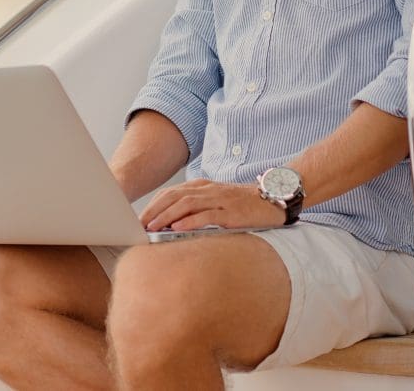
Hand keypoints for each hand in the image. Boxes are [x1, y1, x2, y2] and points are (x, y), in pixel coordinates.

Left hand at [139, 179, 286, 231]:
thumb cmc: (243, 204)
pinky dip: (190, 222)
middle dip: (154, 211)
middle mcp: (207, 190)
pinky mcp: (231, 212)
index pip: (171, 193)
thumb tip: (173, 223)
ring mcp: (219, 199)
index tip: (140, 219)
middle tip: (139, 225)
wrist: (274, 198)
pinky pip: (207, 215)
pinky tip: (178, 229)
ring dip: (167, 216)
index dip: (153, 205)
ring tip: (153, 228)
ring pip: (186, 205)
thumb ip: (197, 208)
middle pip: (173, 197)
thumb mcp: (216, 201)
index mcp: (201, 186)